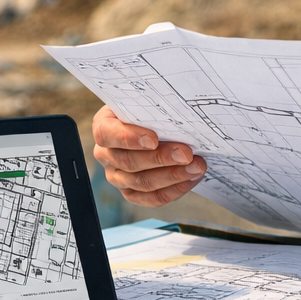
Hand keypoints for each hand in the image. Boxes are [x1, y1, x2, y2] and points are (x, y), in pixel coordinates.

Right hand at [92, 105, 206, 206]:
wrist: (154, 125)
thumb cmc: (148, 111)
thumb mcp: (145, 101)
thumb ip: (154, 104)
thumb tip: (178, 109)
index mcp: (104, 126)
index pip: (107, 134)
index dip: (129, 138)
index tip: (153, 139)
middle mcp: (106, 154)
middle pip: (129, 161)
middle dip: (161, 159)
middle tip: (186, 154)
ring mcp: (117, 176)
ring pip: (141, 182)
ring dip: (173, 176)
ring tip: (196, 166)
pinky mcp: (132, 192)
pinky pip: (151, 198)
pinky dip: (174, 190)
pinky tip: (191, 178)